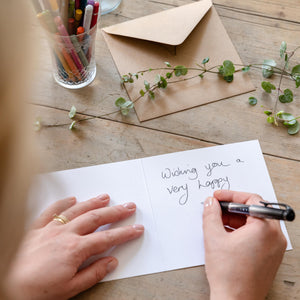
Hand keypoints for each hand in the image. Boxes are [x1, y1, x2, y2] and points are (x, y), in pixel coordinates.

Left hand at [5, 194, 143, 299]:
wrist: (6, 286)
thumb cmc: (36, 291)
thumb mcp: (70, 289)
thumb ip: (93, 273)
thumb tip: (111, 262)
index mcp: (75, 250)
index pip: (107, 238)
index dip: (124, 233)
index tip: (136, 228)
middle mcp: (64, 234)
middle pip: (95, 218)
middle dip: (115, 212)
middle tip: (129, 207)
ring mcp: (50, 229)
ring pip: (77, 210)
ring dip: (93, 202)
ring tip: (106, 197)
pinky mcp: (36, 228)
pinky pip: (51, 211)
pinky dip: (62, 203)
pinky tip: (72, 198)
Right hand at [202, 190, 286, 299]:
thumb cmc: (228, 274)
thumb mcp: (213, 237)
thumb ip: (211, 214)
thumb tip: (210, 202)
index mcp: (265, 228)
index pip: (252, 199)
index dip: (232, 195)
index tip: (218, 197)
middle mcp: (275, 236)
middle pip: (255, 210)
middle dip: (232, 208)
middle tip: (216, 208)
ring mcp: (274, 247)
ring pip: (255, 222)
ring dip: (236, 219)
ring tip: (218, 222)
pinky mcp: (270, 256)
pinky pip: (257, 235)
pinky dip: (242, 230)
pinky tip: (226, 235)